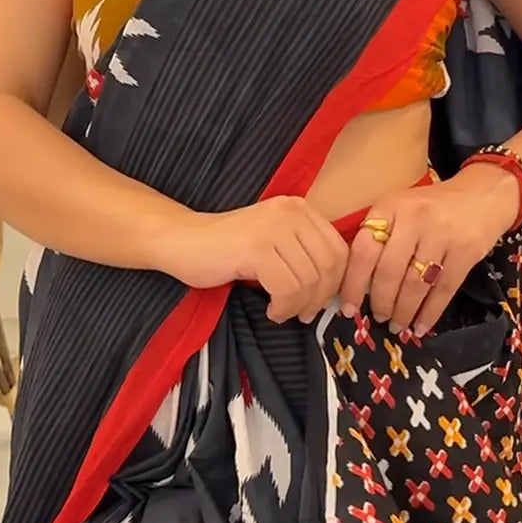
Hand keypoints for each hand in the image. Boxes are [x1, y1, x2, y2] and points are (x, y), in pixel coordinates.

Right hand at [153, 196, 348, 323]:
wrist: (182, 240)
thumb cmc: (228, 248)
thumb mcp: (275, 241)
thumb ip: (304, 253)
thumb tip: (337, 289)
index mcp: (299, 208)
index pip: (339, 249)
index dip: (337, 282)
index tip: (323, 304)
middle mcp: (291, 212)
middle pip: (328, 266)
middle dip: (319, 298)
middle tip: (301, 314)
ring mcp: (273, 228)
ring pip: (308, 280)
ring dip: (297, 306)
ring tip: (281, 312)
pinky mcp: (256, 248)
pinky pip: (287, 288)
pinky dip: (283, 307)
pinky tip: (270, 310)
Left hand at [339, 164, 519, 335]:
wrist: (483, 194)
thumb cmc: (432, 206)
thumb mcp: (401, 208)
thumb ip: (380, 236)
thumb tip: (357, 283)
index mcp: (390, 206)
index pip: (363, 249)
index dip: (353, 283)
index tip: (348, 308)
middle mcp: (414, 218)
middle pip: (389, 271)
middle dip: (380, 302)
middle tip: (378, 318)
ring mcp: (442, 235)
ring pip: (415, 284)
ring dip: (403, 311)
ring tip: (397, 326)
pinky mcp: (466, 252)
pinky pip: (443, 290)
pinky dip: (430, 313)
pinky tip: (421, 327)